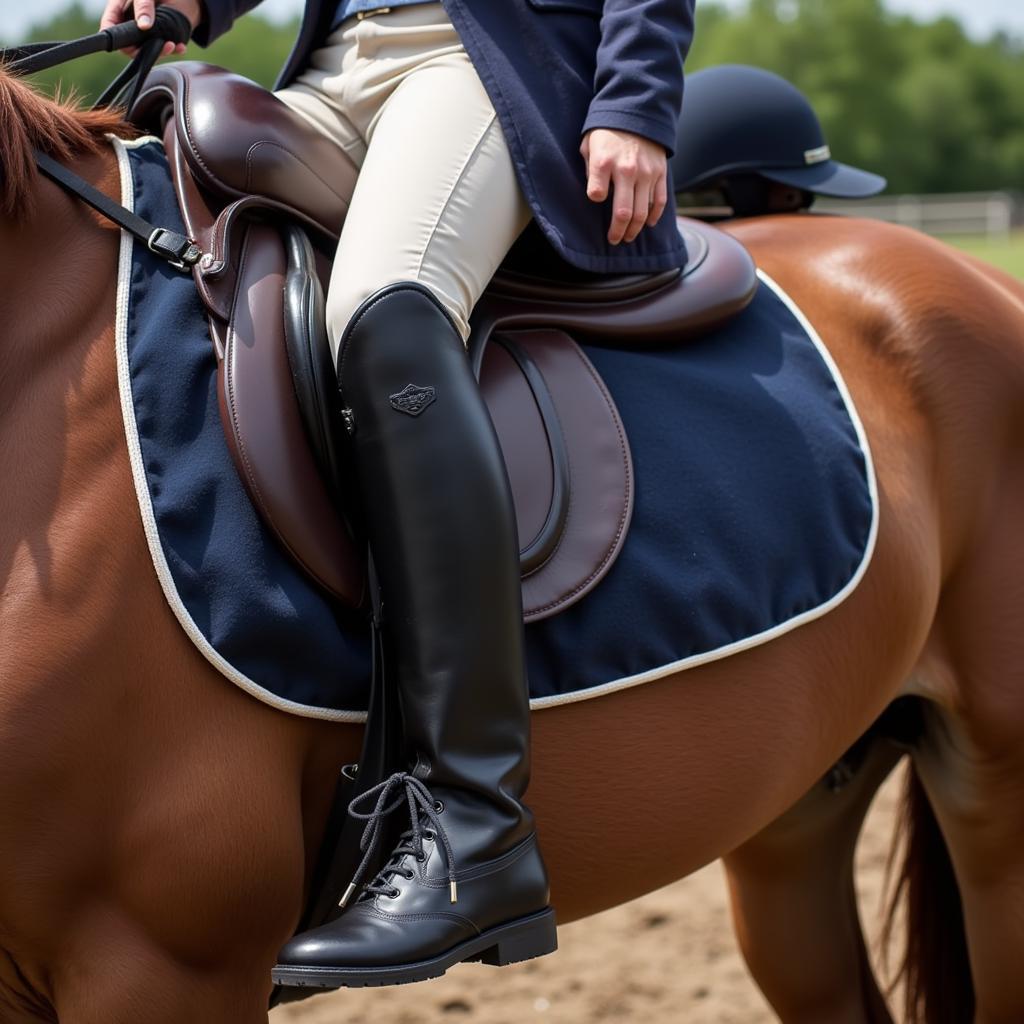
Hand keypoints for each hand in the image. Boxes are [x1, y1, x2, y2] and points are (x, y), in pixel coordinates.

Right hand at [99, 0, 202, 57]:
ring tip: (172, 45)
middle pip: (130, 45)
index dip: (115, 40)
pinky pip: (164, 48)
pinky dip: (173, 50)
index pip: (110, 28)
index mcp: (118, 10)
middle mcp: (129, 23)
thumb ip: (143, 6)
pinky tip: (180, 47)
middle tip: (159, 47)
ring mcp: (144, 32)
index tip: (128, 47)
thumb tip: (144, 26)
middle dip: (144, 50)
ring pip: (147, 50)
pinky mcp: (159, 37)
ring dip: (161, 51)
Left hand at [580, 128, 668, 244]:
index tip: (597, 200)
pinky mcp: (660, 173)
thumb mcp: (589, 144)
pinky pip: (659, 201)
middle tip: (614, 240)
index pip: (596, 193)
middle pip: (623, 212)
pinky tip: (647, 224)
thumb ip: (589, 169)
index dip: (595, 200)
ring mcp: (646, 173)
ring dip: (634, 229)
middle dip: (617, 231)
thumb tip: (595, 194)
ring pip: (642, 212)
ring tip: (628, 236)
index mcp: (604, 162)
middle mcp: (626, 170)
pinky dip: (654, 216)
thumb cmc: (607, 132)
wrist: (637, 112)